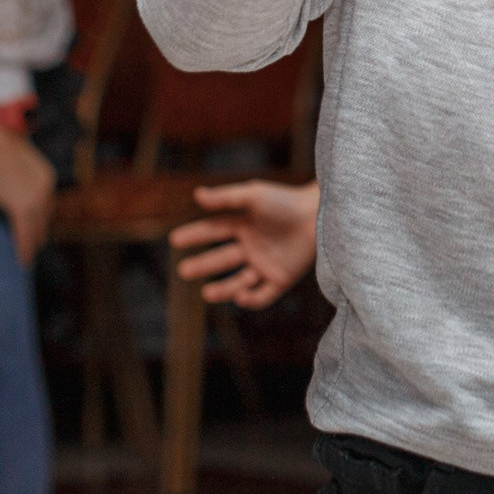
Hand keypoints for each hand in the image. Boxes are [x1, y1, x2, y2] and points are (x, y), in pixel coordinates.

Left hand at [0, 123, 56, 265]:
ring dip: (42, 225)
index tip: (25, 265)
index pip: (25, 237)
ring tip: (37, 235)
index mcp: (22, 209)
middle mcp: (37, 201)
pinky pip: (49, 199)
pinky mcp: (48, 177)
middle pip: (39, 229)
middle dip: (35, 242)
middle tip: (30, 253)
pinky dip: (45, 209)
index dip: (25, 252)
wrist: (6, 139)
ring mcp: (46, 189)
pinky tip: (40, 212)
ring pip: (47, 214)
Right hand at [169, 180, 321, 307]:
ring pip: (239, 281)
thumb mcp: (253, 195)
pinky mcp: (281, 279)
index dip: (194, 235)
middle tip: (183, 270)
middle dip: (202, 265)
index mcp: (244, 224)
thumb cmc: (286, 201)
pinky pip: (263, 294)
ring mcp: (266, 264)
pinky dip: (251, 299)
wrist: (320, 216)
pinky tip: (241, 295)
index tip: (174, 240)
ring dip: (223, 289)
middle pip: (222, 258)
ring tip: (207, 293)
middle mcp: (252, 246)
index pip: (213, 231)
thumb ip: (226, 197)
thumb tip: (196, 195)